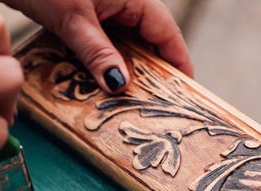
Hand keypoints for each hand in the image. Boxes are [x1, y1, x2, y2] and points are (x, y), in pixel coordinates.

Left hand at [2, 0, 192, 92]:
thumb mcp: (74, 20)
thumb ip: (97, 52)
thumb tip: (120, 85)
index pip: (167, 34)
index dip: (178, 64)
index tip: (186, 94)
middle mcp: (124, 3)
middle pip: (147, 44)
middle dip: (151, 75)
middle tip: (153, 109)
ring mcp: (104, 11)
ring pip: (123, 47)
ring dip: (123, 73)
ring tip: (126, 105)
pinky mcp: (84, 19)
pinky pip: (101, 46)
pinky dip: (102, 66)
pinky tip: (97, 86)